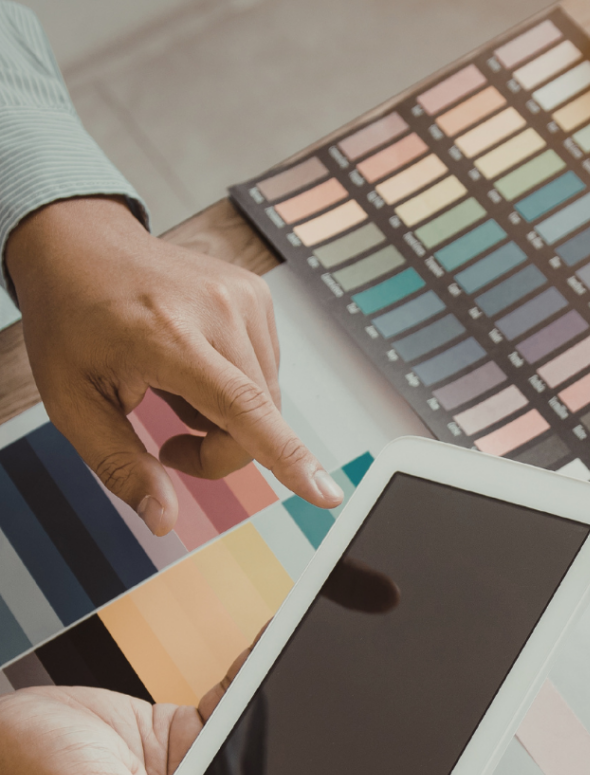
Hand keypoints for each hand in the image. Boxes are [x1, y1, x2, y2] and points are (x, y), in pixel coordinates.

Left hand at [5, 196, 343, 535]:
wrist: (79, 243)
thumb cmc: (71, 322)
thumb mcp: (71, 403)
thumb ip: (119, 466)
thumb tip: (163, 522)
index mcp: (166, 336)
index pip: (242, 406)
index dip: (286, 456)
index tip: (325, 492)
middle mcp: (216, 310)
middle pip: (257, 423)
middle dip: (219, 451)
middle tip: (168, 444)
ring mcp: (243, 298)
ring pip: (266, 405)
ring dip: (229, 420)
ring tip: (176, 392)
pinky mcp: (257, 296)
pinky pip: (266, 375)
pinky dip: (236, 388)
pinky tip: (197, 368)